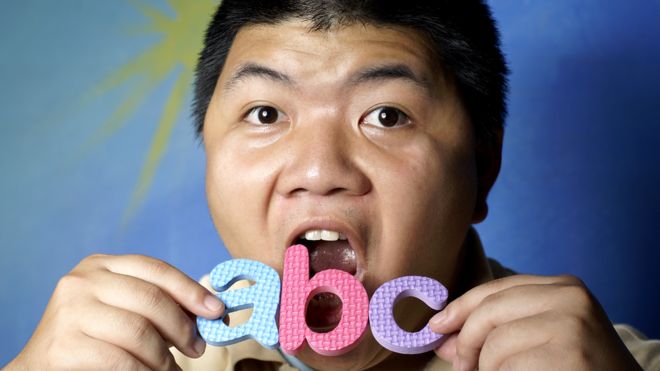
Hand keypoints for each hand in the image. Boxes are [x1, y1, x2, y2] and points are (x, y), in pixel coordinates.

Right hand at [6, 254, 223, 370]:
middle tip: (198, 348)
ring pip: (138, 331)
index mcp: (101, 265)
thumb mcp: (127, 311)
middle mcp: (82, 280)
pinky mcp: (63, 344)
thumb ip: (162, 306)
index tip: (216, 311)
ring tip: (172, 369)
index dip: (191, 290)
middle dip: (183, 327)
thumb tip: (211, 311)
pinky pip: (120, 359)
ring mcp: (70, 310)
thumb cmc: (94, 338)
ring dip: (164, 357)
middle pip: (151, 299)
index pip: (156, 269)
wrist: (43, 367)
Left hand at [430, 274, 641, 370]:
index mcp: (564, 287)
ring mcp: (571, 325)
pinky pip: (507, 369)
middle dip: (465, 342)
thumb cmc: (580, 367)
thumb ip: (495, 331)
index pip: (496, 289)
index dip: (460, 307)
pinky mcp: (568, 355)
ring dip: (487, 370)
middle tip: (460, 367)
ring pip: (494, 346)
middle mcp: (569, 299)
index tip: (437, 326)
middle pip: (488, 312)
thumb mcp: (541, 337)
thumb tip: (442, 336)